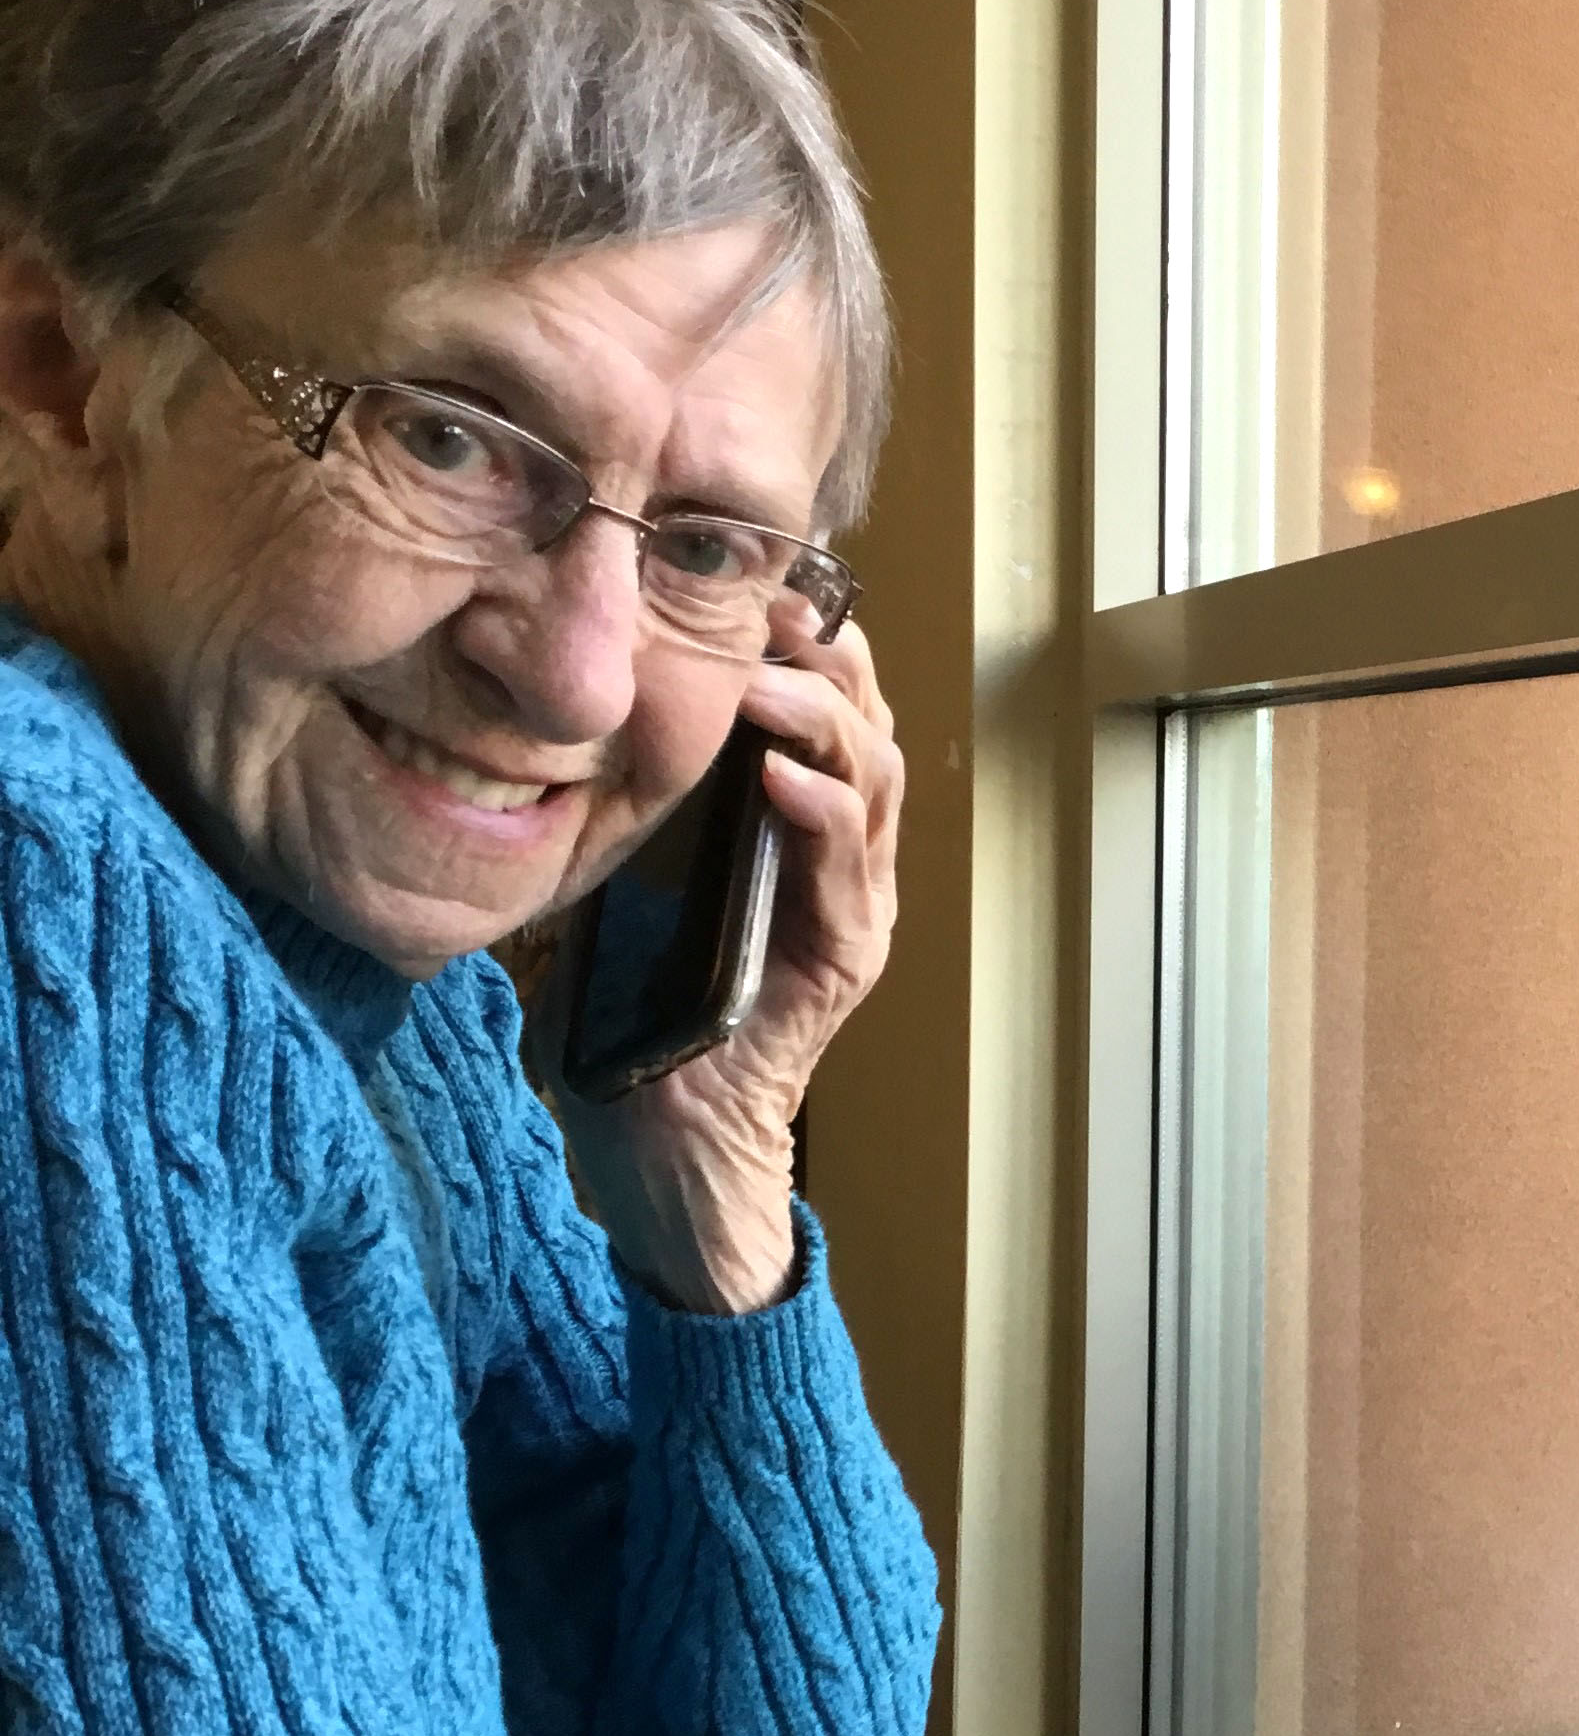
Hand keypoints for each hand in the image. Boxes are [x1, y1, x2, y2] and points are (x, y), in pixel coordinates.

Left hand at [542, 599, 905, 1313]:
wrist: (658, 1148)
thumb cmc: (632, 1019)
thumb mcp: (614, 878)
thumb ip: (619, 803)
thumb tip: (547, 707)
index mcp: (791, 833)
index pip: (821, 708)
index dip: (797, 641)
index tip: (743, 586)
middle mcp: (839, 864)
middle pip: (866, 725)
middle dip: (825, 657)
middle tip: (769, 604)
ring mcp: (850, 912)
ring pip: (875, 782)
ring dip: (826, 718)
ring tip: (769, 674)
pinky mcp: (841, 963)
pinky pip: (847, 869)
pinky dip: (823, 810)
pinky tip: (779, 770)